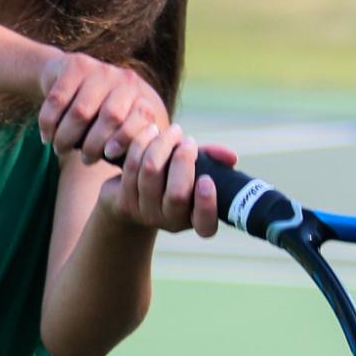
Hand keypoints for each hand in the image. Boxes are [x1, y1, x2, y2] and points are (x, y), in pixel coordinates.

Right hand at [35, 52, 167, 164]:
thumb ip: (130, 147)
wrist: (69, 75)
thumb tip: (132, 174)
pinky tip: (46, 136)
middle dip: (93, 144)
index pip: (141, 118)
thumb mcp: (120, 128)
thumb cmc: (98, 115)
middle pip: (110, 117)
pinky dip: (48, 123)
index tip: (108, 155)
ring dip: (66, 137)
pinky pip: (58, 100)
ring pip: (80, 112)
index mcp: (142, 97)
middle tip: (84, 160)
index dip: (126, 138)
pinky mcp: (76, 64)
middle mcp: (126, 80)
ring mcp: (102, 70)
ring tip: (60, 150)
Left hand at [97, 124, 238, 237]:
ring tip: (173, 131)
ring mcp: (146, 214)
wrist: (132, 195)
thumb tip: (231, 157)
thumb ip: (213, 162)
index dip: (207, 204)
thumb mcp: (196, 171)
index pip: (205, 224)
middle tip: (189, 142)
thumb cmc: (173, 178)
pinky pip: (132, 166)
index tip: (206, 179)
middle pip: (177, 194)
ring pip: (151, 173)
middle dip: (183, 161)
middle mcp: (171, 222)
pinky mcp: (124, 201)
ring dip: (162, 144)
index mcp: (195, 220)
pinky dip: (143, 143)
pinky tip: (152, 132)